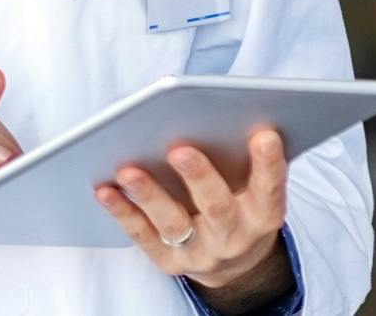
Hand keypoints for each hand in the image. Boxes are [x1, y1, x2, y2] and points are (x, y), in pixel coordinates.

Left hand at [93, 126, 287, 290]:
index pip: (270, 189)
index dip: (269, 164)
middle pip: (217, 207)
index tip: (265, 135)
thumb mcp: (254, 186)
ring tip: (128, 170)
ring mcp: (201, 252)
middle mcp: (234, 237)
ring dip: (149, 195)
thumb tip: (225, 111)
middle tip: (179, 150)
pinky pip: (144, 236)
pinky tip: (105, 190)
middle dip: (199, 177)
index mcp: (262, 214)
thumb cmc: (240, 201)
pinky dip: (123, 212)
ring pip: (174, 222)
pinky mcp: (170, 261)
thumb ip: (244, 156)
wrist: (234, 263)